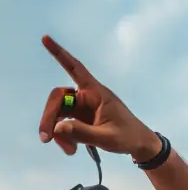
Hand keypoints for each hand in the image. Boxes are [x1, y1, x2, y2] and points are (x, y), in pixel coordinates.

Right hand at [38, 36, 160, 161]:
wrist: (139, 145)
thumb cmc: (128, 137)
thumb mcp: (107, 137)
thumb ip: (82, 132)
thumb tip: (58, 127)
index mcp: (96, 93)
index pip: (76, 69)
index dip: (60, 54)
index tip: (45, 38)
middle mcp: (87, 97)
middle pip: (58, 98)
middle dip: (50, 117)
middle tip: (46, 138)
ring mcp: (83, 108)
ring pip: (59, 113)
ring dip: (58, 131)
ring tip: (68, 150)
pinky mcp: (81, 119)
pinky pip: (64, 124)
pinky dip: (64, 136)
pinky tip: (71, 149)